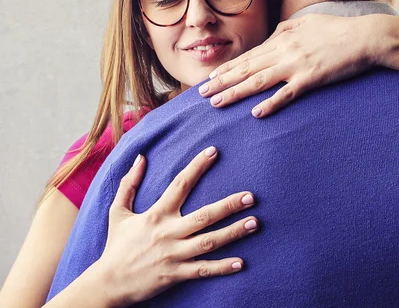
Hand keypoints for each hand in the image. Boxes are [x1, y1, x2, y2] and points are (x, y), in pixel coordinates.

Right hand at [95, 147, 257, 306]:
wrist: (107, 284)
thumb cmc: (116, 246)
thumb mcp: (117, 212)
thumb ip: (129, 184)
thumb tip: (140, 157)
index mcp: (156, 214)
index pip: (180, 184)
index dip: (197, 166)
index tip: (214, 152)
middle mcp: (168, 232)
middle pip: (204, 215)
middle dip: (228, 205)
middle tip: (251, 196)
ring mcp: (173, 254)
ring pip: (209, 242)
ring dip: (233, 232)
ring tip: (254, 223)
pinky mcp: (175, 274)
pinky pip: (203, 270)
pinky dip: (222, 267)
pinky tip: (241, 262)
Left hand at [199, 14, 377, 117]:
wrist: (365, 36)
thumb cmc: (338, 29)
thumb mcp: (308, 22)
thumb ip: (288, 29)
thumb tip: (275, 34)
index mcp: (283, 39)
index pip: (250, 56)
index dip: (228, 67)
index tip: (212, 77)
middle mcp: (285, 51)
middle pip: (247, 68)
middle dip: (222, 81)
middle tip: (201, 93)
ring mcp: (297, 65)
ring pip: (259, 81)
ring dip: (236, 92)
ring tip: (217, 103)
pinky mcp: (312, 78)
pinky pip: (287, 94)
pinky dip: (271, 103)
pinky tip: (256, 113)